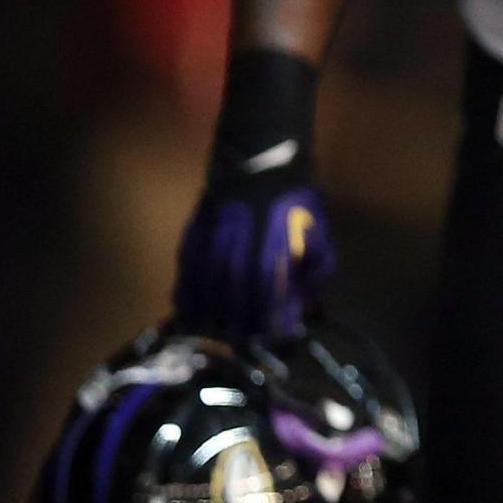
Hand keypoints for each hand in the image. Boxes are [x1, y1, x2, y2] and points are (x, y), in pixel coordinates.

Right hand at [172, 50, 331, 342]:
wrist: (260, 162)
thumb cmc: (296, 200)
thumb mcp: (319, 231)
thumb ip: (316, 266)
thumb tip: (307, 298)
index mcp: (272, 248)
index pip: (265, 295)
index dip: (268, 319)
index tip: (273, 336)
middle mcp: (238, 249)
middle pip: (232, 298)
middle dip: (238, 324)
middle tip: (243, 341)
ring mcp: (211, 242)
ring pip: (204, 290)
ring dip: (209, 317)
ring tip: (215, 334)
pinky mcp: (192, 236)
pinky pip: (184, 274)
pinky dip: (186, 296)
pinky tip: (190, 312)